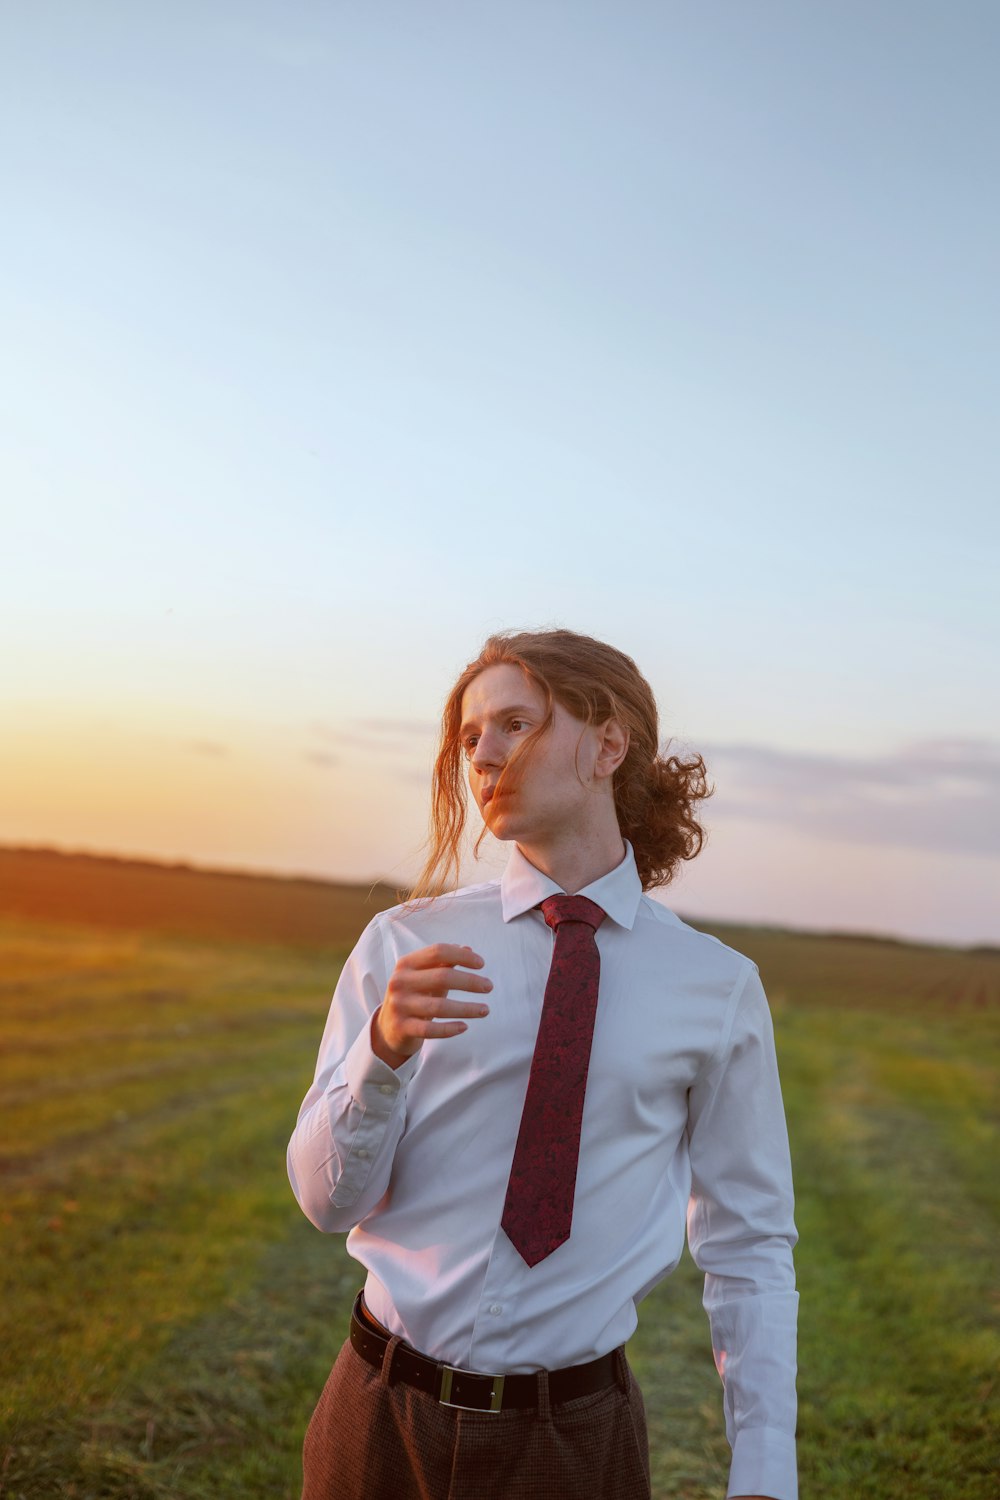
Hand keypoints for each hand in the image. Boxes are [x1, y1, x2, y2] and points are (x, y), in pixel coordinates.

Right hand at [372, 944, 491, 1067]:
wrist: (388, 1027)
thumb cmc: (414, 995)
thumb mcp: (425, 975)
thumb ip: (444, 962)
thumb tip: (468, 949)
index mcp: (406, 964)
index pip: (438, 952)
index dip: (462, 956)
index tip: (481, 964)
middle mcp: (400, 982)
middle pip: (442, 977)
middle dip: (470, 981)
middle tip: (489, 986)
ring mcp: (399, 1005)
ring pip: (439, 1006)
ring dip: (467, 1008)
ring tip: (485, 1010)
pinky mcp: (402, 1028)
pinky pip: (430, 1030)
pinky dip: (450, 1029)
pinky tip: (465, 1026)